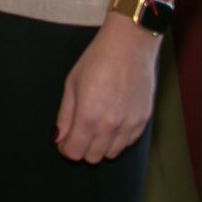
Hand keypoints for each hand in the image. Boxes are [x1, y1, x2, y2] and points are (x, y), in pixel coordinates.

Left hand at [53, 17, 160, 162]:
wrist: (130, 44)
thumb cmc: (97, 60)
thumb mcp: (72, 84)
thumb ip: (64, 116)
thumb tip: (57, 139)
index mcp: (88, 117)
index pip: (74, 152)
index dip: (66, 148)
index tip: (65, 140)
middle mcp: (111, 126)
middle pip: (92, 157)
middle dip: (82, 148)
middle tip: (78, 132)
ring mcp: (130, 124)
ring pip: (112, 154)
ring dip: (101, 146)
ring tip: (96, 126)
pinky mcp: (144, 120)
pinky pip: (128, 143)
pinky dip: (118, 139)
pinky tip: (113, 122)